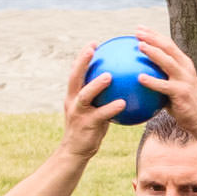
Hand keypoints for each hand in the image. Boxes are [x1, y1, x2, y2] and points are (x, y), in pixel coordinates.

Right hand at [60, 42, 126, 158]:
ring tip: (109, 76)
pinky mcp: (86, 125)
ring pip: (84, 95)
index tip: (94, 43)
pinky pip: (100, 115)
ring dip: (96, 84)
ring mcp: (78, 113)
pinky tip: (123, 103)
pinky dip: (111, 108)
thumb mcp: (94, 110)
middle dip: (82, 61)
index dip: (83, 56)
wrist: (76, 152)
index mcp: (73, 95)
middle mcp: (73, 101)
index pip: (76, 71)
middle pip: (75, 77)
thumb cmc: (89, 129)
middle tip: (93, 48)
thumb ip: (102, 98)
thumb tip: (121, 85)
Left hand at [133, 26, 196, 134]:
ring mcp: (184, 80)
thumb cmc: (182, 104)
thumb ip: (160, 78)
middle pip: (168, 47)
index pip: (168, 44)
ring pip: (167, 62)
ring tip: (139, 46)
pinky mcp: (181, 93)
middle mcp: (185, 68)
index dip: (154, 34)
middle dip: (152, 37)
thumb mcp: (172, 87)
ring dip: (153, 52)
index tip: (139, 28)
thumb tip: (136, 74)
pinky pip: (164, 86)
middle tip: (137, 32)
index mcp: (184, 63)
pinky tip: (139, 77)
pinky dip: (152, 81)